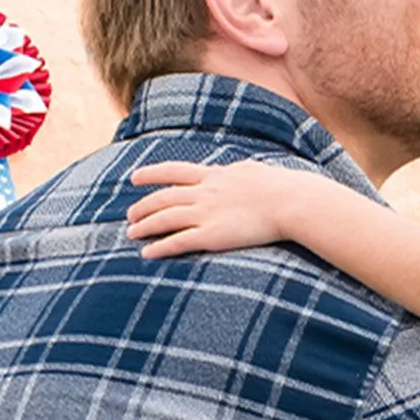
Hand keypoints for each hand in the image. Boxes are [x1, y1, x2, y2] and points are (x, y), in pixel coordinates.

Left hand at [125, 158, 308, 257]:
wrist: (289, 201)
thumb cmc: (279, 186)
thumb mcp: (253, 169)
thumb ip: (238, 170)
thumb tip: (238, 166)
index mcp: (214, 176)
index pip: (174, 172)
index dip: (151, 174)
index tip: (134, 178)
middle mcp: (205, 193)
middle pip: (163, 198)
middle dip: (143, 206)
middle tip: (130, 215)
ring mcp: (206, 214)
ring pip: (164, 219)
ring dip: (145, 226)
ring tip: (131, 234)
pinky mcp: (212, 235)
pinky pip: (178, 242)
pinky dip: (160, 247)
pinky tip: (147, 253)